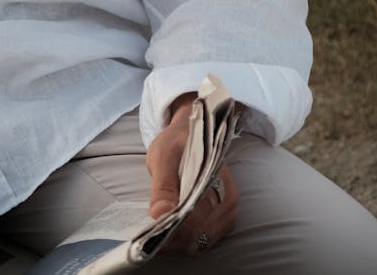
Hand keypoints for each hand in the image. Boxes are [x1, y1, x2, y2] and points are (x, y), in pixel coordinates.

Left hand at [145, 97, 238, 255]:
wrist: (189, 134)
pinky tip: (169, 235)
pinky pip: (204, 240)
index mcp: (216, 180)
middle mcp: (228, 199)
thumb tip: (158, 215)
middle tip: (148, 239)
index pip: (195, 219)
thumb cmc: (176, 142)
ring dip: (178, 244)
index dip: (172, 231)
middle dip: (172, 241)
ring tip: (156, 237)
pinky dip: (185, 242)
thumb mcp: (163, 155)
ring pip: (201, 242)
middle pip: (198, 235)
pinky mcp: (223, 219)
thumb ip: (163, 186)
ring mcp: (227, 211)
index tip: (151, 236)